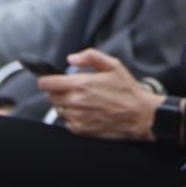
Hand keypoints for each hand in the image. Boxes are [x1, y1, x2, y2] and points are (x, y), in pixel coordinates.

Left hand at [36, 48, 160, 141]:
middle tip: (72, 89)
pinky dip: (72, 117)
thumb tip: (72, 58)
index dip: (46, 80)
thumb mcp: (113, 65)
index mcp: (81, 84)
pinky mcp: (80, 130)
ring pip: (58, 109)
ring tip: (82, 101)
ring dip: (65, 104)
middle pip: (50, 96)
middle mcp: (76, 101)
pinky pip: (67, 122)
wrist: (139, 116)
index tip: (49, 80)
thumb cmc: (127, 91)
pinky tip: (86, 112)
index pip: (47, 83)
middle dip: (57, 91)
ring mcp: (77, 117)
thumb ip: (90, 56)